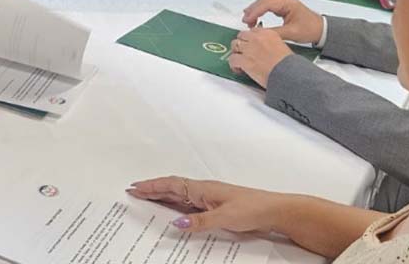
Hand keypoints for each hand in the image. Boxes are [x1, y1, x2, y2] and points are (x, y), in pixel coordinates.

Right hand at [127, 177, 283, 233]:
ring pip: (180, 196)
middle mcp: (203, 191)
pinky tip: (174, 212)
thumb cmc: (253, 208)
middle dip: (152, 189)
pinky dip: (176, 206)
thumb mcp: (225, 217)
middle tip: (134, 191)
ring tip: (147, 199)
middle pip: (172, 188)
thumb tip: (177, 223)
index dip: (152, 186)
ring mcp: (209, 199)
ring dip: (162, 196)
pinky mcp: (215, 208)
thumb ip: (200, 221)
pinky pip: (189, 205)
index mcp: (202, 189)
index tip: (135, 187)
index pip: (171, 185)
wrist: (274, 210)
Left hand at [228, 28, 292, 87]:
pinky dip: (234, 65)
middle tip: (243, 52)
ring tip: (240, 61)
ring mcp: (249, 49)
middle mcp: (257, 38)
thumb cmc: (288, 65)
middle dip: (241, 44)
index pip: (253, 31)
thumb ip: (271, 44)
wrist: (288, 75)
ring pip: (235, 45)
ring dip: (236, 53)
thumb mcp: (283, 48)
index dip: (250, 38)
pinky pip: (232, 59)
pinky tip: (239, 69)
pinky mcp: (244, 60)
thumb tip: (264, 49)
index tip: (250, 44)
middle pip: (241, 36)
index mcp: (268, 33)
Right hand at [241, 0, 323, 43]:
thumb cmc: (310, 29)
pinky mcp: (283, 7)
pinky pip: (268, 5)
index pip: (266, 4)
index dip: (255, 11)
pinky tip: (255, 17)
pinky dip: (260, 11)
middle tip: (245, 21)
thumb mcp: (291, 33)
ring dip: (255, 10)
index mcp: (287, 3)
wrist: (321, 29)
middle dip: (252, 10)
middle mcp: (285, 0)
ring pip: (264, 2)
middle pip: (263, 0)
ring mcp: (284, 2)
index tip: (247, 20)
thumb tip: (260, 34)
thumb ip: (274, 33)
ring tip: (248, 20)